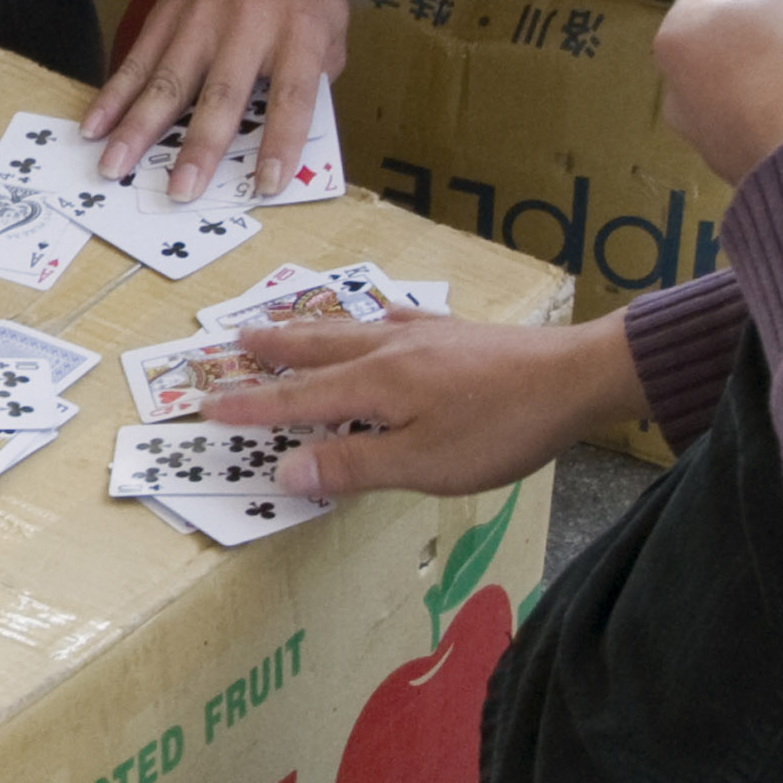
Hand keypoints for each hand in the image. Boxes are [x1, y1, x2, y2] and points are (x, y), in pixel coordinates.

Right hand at [84, 0, 348, 194]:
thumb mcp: (333, 28)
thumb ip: (317, 80)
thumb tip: (289, 139)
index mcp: (298, 32)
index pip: (292, 95)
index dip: (280, 141)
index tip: (266, 184)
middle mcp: (246, 26)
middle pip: (221, 94)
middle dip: (198, 147)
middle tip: (179, 191)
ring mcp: (200, 19)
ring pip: (167, 81)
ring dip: (138, 128)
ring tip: (115, 167)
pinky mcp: (166, 14)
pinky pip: (137, 60)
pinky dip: (113, 95)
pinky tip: (94, 125)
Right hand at [199, 312, 648, 501]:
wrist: (574, 378)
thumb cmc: (499, 429)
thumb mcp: (422, 464)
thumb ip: (353, 466)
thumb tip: (284, 469)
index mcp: (374, 385)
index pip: (297, 399)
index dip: (251, 406)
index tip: (207, 406)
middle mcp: (389, 350)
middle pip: (316, 349)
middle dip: (271, 351)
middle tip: (230, 343)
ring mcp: (424, 336)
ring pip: (349, 328)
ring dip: (309, 329)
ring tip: (280, 323)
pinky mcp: (456, 334)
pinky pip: (397, 318)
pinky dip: (372, 317)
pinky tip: (378, 313)